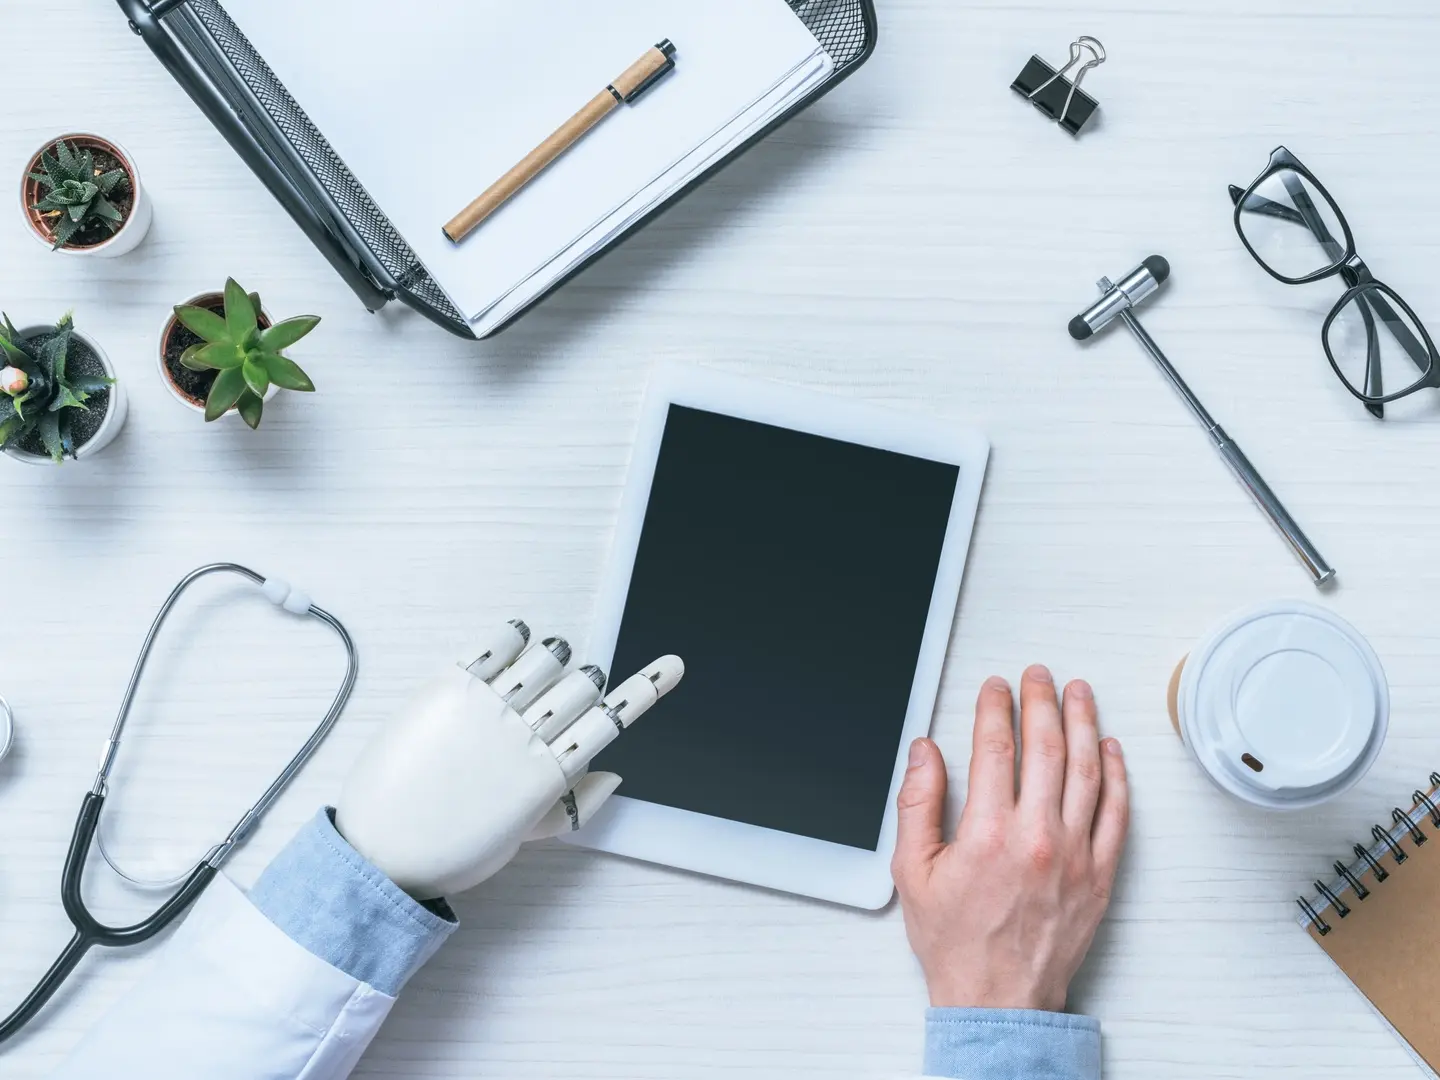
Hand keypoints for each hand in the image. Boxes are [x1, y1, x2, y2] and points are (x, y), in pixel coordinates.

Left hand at [337, 621, 681, 898]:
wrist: (377, 853)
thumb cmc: (450, 853)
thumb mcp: (520, 839)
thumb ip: (570, 807)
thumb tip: (614, 776)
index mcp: (548, 777)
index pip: (611, 720)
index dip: (647, 689)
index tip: (673, 666)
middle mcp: (524, 737)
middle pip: (582, 685)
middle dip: (584, 683)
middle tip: (564, 695)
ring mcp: (486, 709)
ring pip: (546, 658)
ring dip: (552, 658)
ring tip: (537, 670)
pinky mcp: (447, 688)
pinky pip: (497, 645)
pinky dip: (515, 637)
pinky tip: (515, 642)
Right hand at [891, 666, 1127, 1011]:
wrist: (1000, 999)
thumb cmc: (957, 942)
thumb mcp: (912, 872)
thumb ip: (916, 805)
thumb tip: (924, 754)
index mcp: (988, 834)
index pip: (995, 748)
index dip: (994, 709)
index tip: (994, 689)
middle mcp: (1038, 837)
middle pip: (1045, 747)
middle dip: (1041, 701)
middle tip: (1037, 677)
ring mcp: (1076, 854)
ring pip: (1087, 770)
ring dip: (1084, 723)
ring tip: (1079, 694)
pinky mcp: (1100, 874)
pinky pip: (1116, 812)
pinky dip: (1117, 774)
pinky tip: (1111, 749)